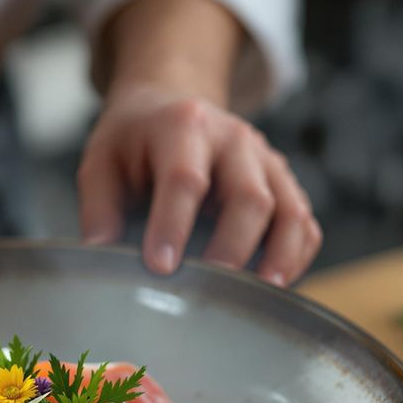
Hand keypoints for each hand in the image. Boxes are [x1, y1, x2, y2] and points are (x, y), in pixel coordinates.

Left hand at [77, 82, 320, 285]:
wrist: (171, 107)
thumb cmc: (135, 141)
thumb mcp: (101, 162)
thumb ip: (99, 209)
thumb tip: (101, 258)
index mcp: (183, 126)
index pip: (185, 179)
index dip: (174, 225)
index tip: (160, 267)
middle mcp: (234, 139)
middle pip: (250, 197)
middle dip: (232, 249)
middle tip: (208, 290)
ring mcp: (265, 161)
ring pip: (289, 211)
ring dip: (279, 257)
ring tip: (260, 295)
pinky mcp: (283, 184)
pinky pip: (304, 223)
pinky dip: (296, 257)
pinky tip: (274, 286)